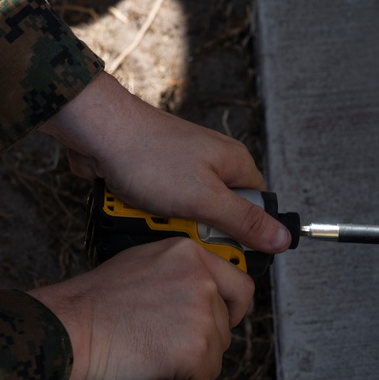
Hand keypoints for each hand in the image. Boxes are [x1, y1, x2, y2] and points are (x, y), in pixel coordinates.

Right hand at [26, 238, 253, 379]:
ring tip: (152, 355)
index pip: (240, 286)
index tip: (219, 321)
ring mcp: (200, 312)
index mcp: (188, 254)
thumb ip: (178, 275)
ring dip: (190, 363)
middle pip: (226, 325)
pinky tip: (154, 369)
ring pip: (216, 354)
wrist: (66, 329)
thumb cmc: (91, 305)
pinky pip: (203, 378)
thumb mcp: (141, 265)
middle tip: (164, 344)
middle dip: (202, 341)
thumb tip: (201, 297)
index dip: (230, 310)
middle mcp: (200, 278)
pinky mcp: (194, 347)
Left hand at [39, 72, 291, 253]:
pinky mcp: (155, 176)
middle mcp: (212, 165)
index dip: (245, 234)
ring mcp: (182, 170)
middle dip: (198, 230)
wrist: (96, 131)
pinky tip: (136, 210)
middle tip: (182, 229)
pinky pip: (161, 208)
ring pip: (187, 216)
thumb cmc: (149, 155)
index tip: (226, 248)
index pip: (257, 209)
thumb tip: (282, 238)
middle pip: (219, 216)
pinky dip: (149, 214)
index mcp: (234, 165)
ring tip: (152, 217)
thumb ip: (245, 221)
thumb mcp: (205, 198)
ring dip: (169, 224)